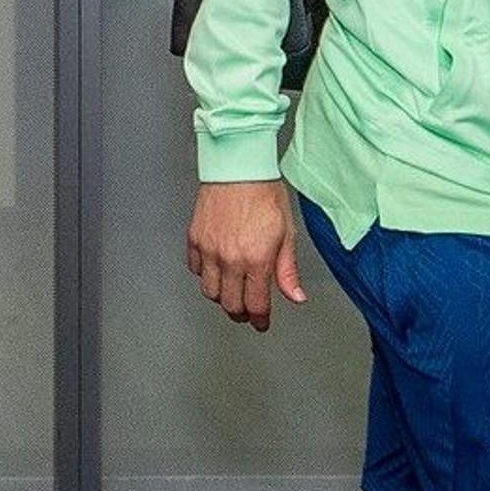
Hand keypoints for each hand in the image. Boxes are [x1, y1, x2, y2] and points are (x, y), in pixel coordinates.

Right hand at [187, 179, 307, 330]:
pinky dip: (204, 274)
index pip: (256, 304)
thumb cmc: (264, 193)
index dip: (259, 320)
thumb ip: (287, 270)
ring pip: (209, 291)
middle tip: (247, 311)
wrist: (238, 166)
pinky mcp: (195, 239)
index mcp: (256, 259)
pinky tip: (215, 268)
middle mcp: (230, 259)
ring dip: (221, 297)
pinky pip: (195, 269)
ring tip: (231, 291)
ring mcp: (209, 250)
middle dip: (241, 313)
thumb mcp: (286, 233)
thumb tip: (294, 296)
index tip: (261, 323)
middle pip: (230, 304)